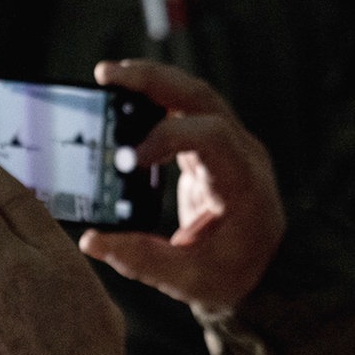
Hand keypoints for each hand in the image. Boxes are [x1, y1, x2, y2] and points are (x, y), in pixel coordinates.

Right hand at [79, 59, 285, 308]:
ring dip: (151, 81)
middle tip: (105, 75)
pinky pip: (186, 112)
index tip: (130, 159)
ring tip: (107, 77)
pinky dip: (155, 100)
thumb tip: (91, 240)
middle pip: (201, 98)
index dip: (167, 137)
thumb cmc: (232, 276)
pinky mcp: (213, 149)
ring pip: (194, 96)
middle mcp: (242, 155)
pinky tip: (122, 100)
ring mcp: (231, 147)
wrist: (263, 273)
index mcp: (244, 185)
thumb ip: (141, 260)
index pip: (211, 136)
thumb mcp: (189, 280)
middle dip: (153, 80)